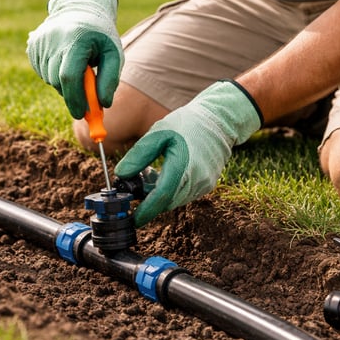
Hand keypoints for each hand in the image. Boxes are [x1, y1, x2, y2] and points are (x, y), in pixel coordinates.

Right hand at [26, 0, 123, 118]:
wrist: (80, 6)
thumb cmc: (100, 34)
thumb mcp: (113, 53)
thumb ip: (110, 79)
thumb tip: (103, 105)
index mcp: (75, 39)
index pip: (69, 77)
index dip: (75, 99)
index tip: (83, 115)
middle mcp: (53, 39)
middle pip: (58, 81)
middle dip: (72, 95)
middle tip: (85, 102)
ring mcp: (40, 42)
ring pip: (50, 78)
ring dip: (64, 83)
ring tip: (78, 69)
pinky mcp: (33, 45)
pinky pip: (42, 72)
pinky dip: (54, 75)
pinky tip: (65, 61)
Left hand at [114, 81, 262, 225]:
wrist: (219, 121)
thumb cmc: (187, 124)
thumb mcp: (158, 133)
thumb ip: (139, 155)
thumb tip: (121, 174)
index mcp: (183, 165)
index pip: (162, 196)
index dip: (146, 210)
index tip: (132, 219)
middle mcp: (197, 179)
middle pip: (167, 202)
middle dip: (148, 200)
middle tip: (133, 186)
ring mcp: (204, 184)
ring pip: (175, 200)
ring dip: (159, 195)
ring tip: (148, 174)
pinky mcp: (207, 185)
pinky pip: (184, 194)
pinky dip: (170, 190)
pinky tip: (163, 174)